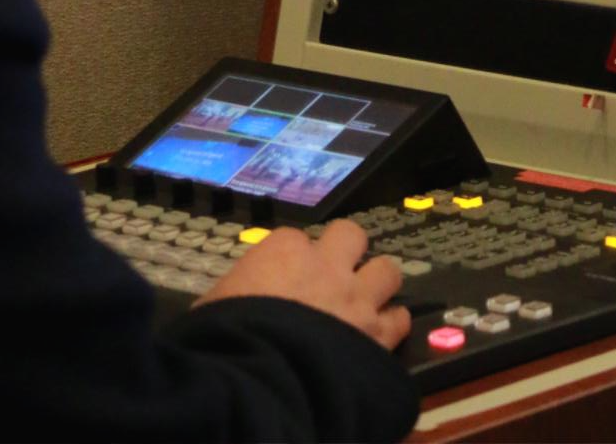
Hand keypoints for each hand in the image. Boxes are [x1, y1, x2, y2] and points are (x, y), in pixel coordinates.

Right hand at [195, 220, 410, 352]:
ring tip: (367, 304)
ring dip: (378, 286)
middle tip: (338, 276)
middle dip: (348, 253)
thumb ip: (236, 293)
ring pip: (387, 270)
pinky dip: (392, 326)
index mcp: (284, 250)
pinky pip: (399, 319)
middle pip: (352, 236)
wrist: (261, 379)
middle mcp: (327, 264)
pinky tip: (382, 338)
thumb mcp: (216, 304)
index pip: (297, 239)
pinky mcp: (379, 334)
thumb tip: (233, 302)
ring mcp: (357, 297)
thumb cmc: (227, 338)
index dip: (295, 260)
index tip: (288, 279)